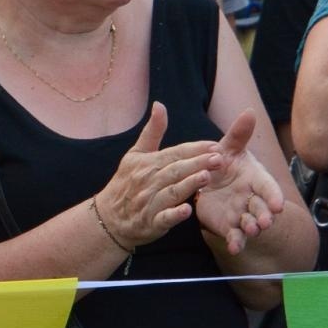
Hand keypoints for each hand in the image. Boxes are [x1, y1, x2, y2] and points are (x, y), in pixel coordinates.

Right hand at [95, 102, 220, 248]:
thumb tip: (160, 104)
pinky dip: (174, 215)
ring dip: (189, 184)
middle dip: (198, 163)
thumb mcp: (136, 154)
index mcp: (148, 163)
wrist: (108, 217)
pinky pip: (163, 218)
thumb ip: (152, 131)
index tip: (214, 145)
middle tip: (219, 158)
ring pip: (172, 192)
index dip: (195, 149)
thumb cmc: (126, 182)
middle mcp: (149, 181)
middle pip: (176, 170)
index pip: (175, 153)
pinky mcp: (151, 222)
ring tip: (207, 176)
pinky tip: (187, 211)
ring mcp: (149, 202)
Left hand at [194, 110, 285, 253]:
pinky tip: (234, 247)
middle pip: (261, 207)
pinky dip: (236, 242)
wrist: (208, 182)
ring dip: (252, 228)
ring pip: (250, 223)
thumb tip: (249, 111)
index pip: (268, 187)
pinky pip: (234, 236)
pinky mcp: (229, 226)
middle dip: (264, 215)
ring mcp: (241, 213)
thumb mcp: (228, 147)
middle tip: (266, 222)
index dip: (273, 195)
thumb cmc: (223, 162)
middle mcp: (252, 197)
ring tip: (252, 231)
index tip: (278, 205)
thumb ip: (238, 134)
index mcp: (255, 178)